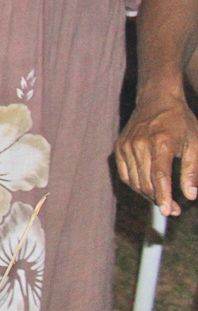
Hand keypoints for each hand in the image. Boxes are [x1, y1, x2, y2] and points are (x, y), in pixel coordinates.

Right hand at [116, 96, 197, 215]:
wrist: (157, 99)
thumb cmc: (180, 121)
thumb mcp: (194, 143)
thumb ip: (192, 170)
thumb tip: (190, 195)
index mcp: (160, 142)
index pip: (159, 176)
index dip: (163, 196)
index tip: (168, 211)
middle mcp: (140, 144)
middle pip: (146, 182)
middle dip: (159, 199)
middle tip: (173, 210)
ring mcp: (127, 145)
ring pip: (134, 181)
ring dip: (148, 194)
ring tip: (162, 200)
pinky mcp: (119, 147)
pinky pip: (125, 174)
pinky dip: (135, 185)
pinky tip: (148, 187)